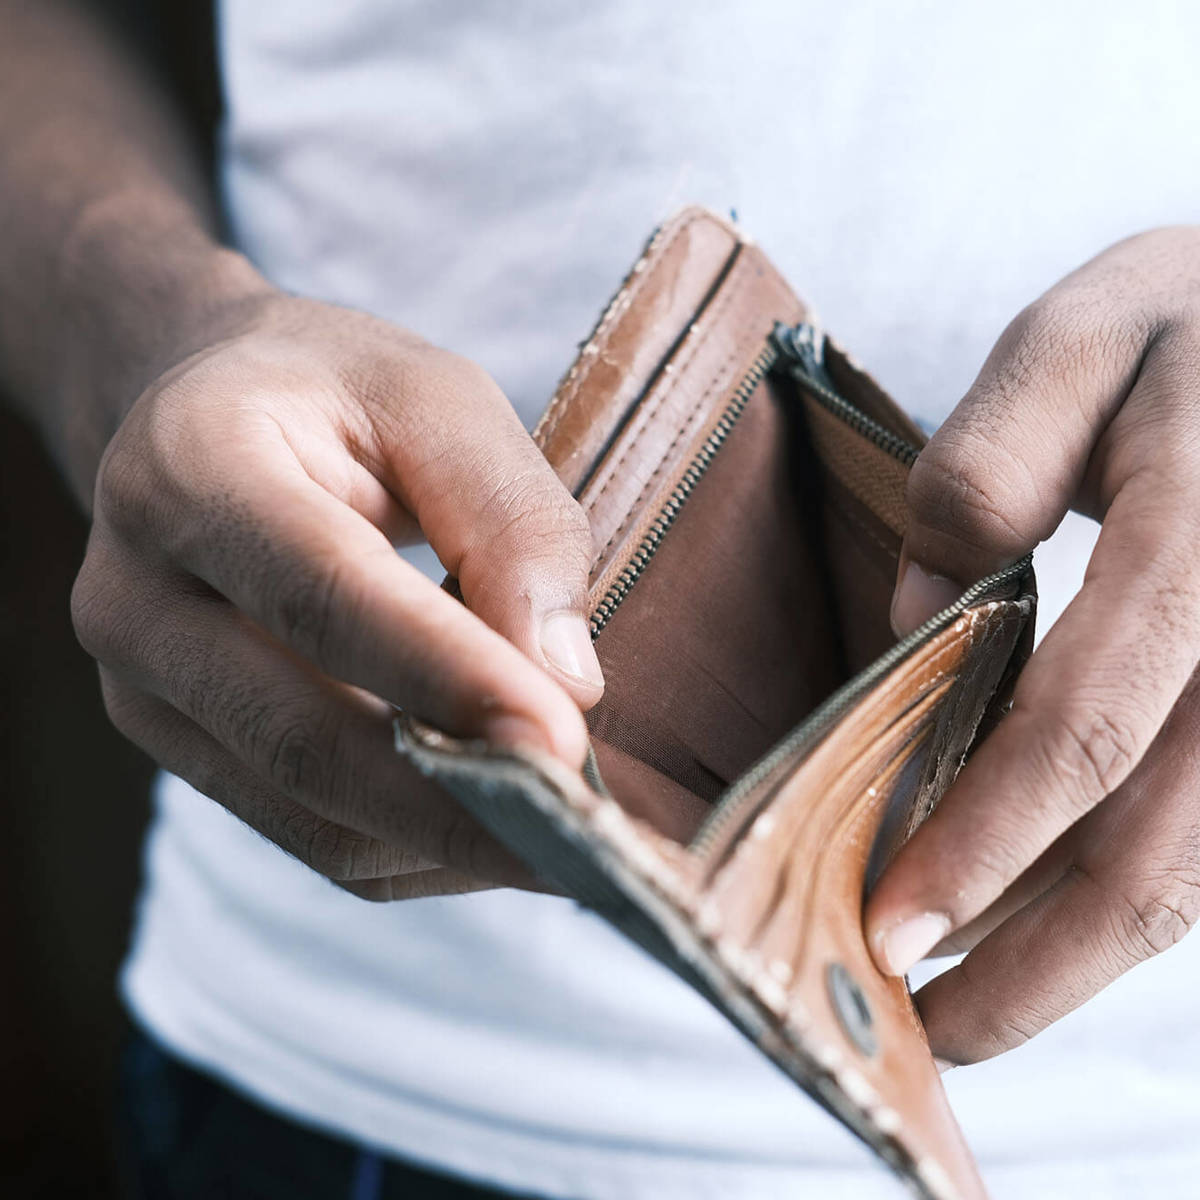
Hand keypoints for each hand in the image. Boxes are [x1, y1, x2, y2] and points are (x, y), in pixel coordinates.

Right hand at [71, 281, 604, 898]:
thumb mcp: (441, 401)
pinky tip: (494, 823)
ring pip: (309, 816)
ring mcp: (141, 688)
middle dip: (457, 803)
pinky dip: (416, 850)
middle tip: (586, 835)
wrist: (208, 418)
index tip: (563, 743)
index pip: (324, 595)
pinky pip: (311, 837)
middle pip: (303, 738)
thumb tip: (567, 683)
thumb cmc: (338, 398)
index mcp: (192, 466)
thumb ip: (510, 522)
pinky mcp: (179, 747)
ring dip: (448, 841)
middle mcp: (136, 593)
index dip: (446, 677)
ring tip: (564, 837)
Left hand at [866, 228, 1199, 1064]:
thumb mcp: (1076, 340)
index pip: (1093, 723)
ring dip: (1083, 955)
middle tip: (929, 1022)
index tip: (894, 925)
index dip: (990, 839)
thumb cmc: (1190, 319)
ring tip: (979, 1007)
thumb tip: (919, 613)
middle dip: (1039, 956)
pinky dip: (1133, 895)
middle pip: (1164, 845)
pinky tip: (1051, 919)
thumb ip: (987, 466)